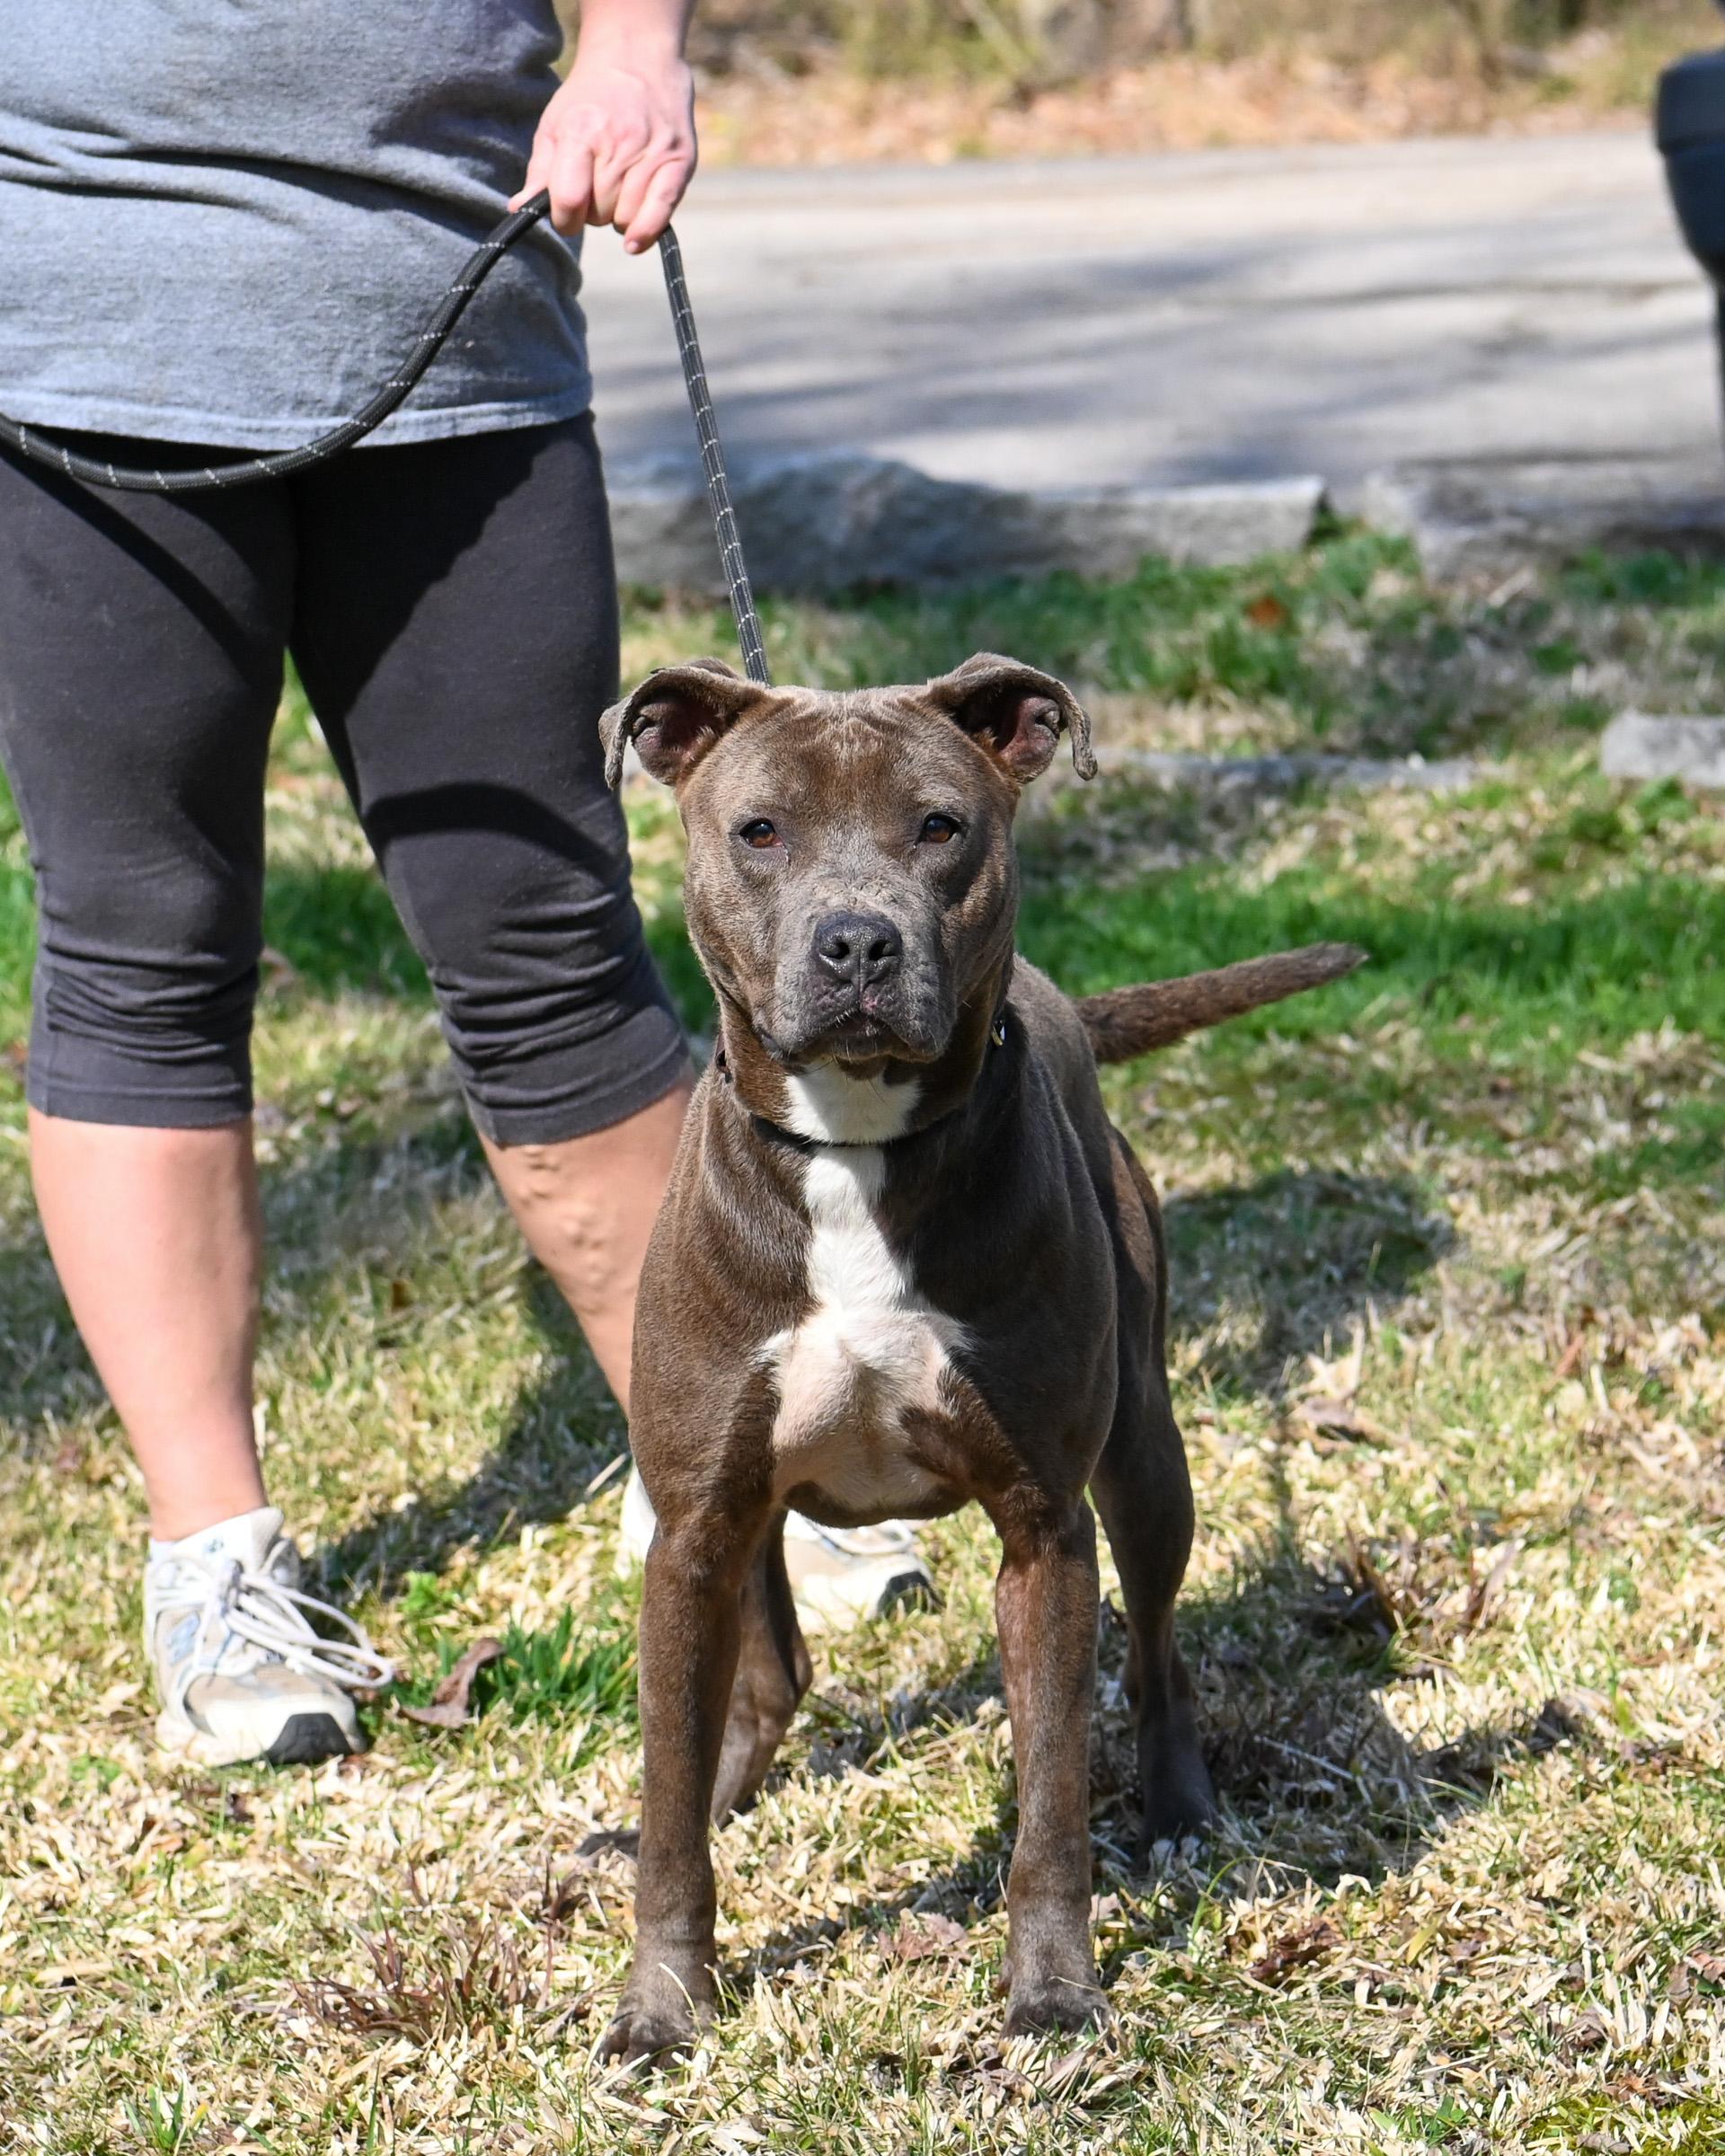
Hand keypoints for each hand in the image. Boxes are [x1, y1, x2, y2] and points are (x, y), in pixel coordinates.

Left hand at [513, 32, 696, 254]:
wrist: (639, 60)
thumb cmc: (591, 100)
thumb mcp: (555, 125)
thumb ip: (540, 171)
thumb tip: (519, 209)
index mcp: (581, 133)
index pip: (569, 200)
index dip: (564, 219)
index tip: (566, 214)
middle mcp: (618, 144)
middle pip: (597, 215)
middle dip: (592, 212)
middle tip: (597, 186)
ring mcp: (651, 153)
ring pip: (625, 219)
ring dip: (618, 216)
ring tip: (619, 188)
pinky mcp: (679, 162)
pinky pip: (660, 213)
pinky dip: (645, 231)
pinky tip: (634, 238)